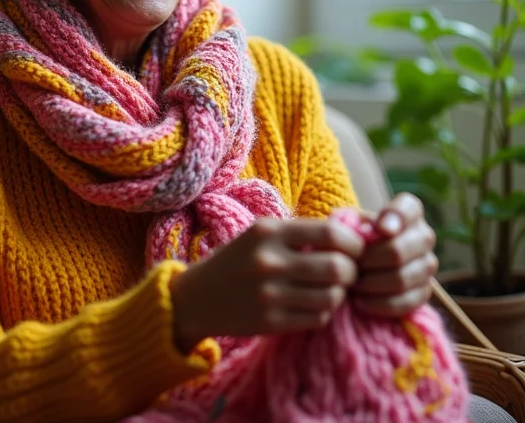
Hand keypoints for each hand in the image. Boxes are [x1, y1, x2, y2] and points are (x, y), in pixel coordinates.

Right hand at [169, 218, 364, 351]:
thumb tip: (351, 235)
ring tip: (329, 289)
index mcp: (269, 231)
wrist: (197, 297)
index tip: (355, 249)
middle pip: (337, 268)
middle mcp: (269, 261)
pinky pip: (317, 318)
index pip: (330, 234)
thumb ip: (300, 233)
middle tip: (348, 272)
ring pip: (332, 297)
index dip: (353, 243)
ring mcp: (270, 294)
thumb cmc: (239, 259)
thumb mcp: (262, 234)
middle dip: (351, 272)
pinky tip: (312, 304)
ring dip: (339, 294)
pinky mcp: (271, 322)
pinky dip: (323, 312)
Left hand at [352, 193, 437, 317]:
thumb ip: (352, 222)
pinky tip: (361, 301)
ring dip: (372, 283)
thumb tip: (359, 231)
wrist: (358, 262)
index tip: (380, 228)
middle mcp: (423, 236)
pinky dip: (380, 304)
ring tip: (351, 283)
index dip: (397, 217)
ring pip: (402, 278)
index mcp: (407, 211)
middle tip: (350, 264)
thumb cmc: (352, 236)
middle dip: (370, 260)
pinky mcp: (425, 292)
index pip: (410, 207)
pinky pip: (407, 302)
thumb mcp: (349, 223)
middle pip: (400, 250)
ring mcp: (427, 265)